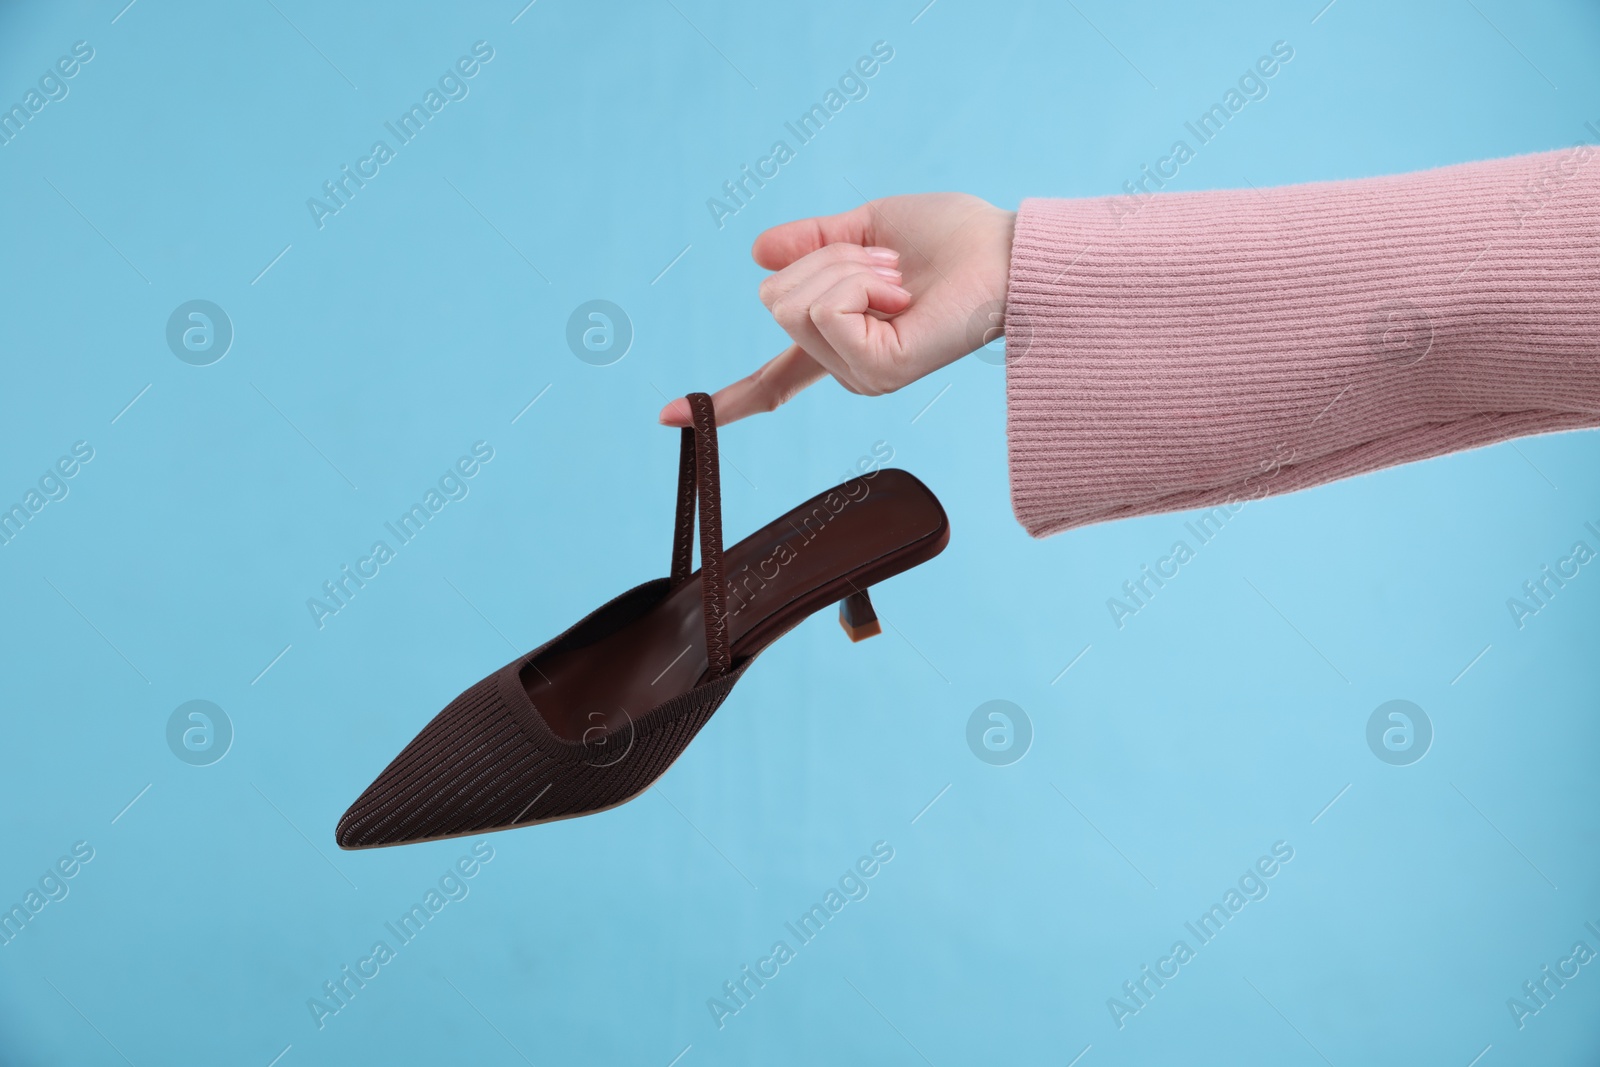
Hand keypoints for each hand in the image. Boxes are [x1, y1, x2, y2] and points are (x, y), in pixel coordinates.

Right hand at [658, 193, 1015, 426]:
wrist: (1007, 253)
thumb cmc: (953, 240)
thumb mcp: (866, 229)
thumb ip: (812, 244)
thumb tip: (757, 251)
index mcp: (839, 340)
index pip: (773, 380)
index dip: (723, 399)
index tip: (665, 418)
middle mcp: (844, 366)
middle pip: (774, 300)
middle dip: (827, 261)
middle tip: (890, 268)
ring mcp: (857, 375)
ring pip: (794, 302)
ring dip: (848, 268)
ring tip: (899, 279)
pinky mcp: (874, 373)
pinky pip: (824, 309)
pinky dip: (859, 282)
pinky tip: (901, 294)